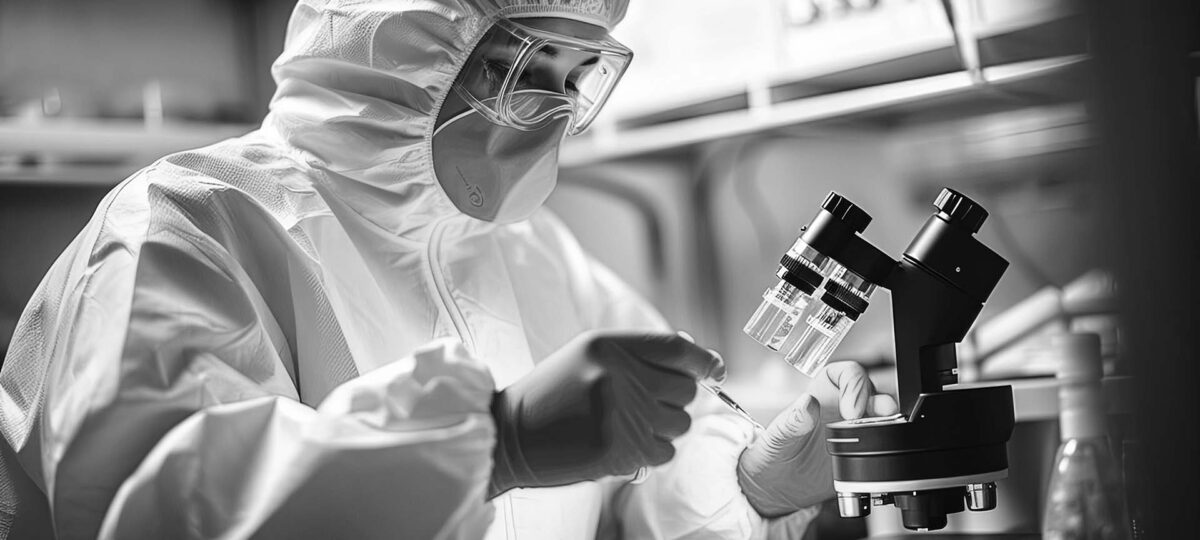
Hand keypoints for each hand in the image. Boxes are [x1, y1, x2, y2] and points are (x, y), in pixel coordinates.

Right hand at [489, 331, 724, 496]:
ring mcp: (620, 415)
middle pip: (685, 390)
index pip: (679, 350)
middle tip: (647, 405)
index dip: (705, 361)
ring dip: (663, 427)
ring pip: (680, 423)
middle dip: (675, 400)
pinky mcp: (618, 450)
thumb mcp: (587, 355)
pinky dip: (652, 452)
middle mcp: (618, 377)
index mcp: (609, 346)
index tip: (714, 370)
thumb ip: (638, 351)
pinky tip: (624, 444)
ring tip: (628, 425)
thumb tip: (693, 352)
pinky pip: (665, 452)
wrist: (510, 435)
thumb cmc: (551, 394)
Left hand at [736, 362, 897, 516]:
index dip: (855, 384)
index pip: (848, 374)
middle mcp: (842, 409)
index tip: (850, 409)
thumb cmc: (773, 456)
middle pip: (872, 393)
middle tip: (880, 414)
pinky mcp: (863, 453)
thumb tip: (807, 403)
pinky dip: (888, 443)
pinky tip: (881, 450)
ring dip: (888, 420)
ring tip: (886, 429)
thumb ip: (791, 421)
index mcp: (821, 395)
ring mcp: (855, 431)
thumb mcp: (776, 439)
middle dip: (880, 401)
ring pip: (881, 417)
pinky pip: (883, 443)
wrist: (778, 490)